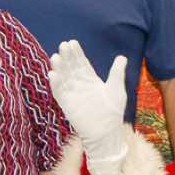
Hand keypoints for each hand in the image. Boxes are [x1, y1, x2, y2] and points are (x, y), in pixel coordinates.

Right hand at [48, 41, 130, 174]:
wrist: (107, 132)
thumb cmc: (113, 111)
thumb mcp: (116, 89)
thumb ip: (117, 73)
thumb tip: (122, 57)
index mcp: (90, 79)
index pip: (81, 63)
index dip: (76, 53)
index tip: (72, 43)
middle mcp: (79, 84)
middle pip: (70, 67)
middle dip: (66, 57)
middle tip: (63, 46)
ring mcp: (72, 94)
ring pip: (63, 78)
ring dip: (59, 68)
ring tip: (55, 57)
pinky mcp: (67, 104)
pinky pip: (59, 92)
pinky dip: (55, 84)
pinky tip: (52, 74)